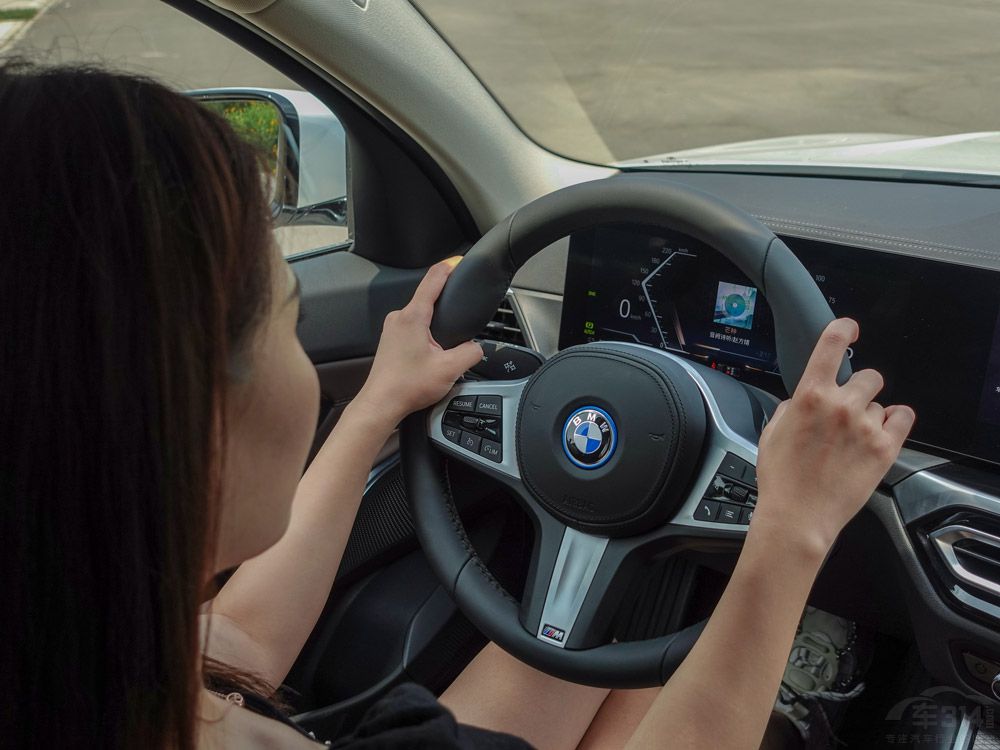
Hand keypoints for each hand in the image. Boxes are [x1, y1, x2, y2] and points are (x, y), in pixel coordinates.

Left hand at [351, 258, 482, 430]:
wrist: (381, 404)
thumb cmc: (406, 387)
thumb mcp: (450, 369)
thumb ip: (471, 353)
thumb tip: (477, 348)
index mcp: (413, 317)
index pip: (433, 279)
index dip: (448, 267)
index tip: (458, 261)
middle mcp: (399, 318)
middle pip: (427, 298)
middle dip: (445, 304)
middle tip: (461, 313)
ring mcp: (391, 329)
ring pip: (420, 316)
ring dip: (435, 324)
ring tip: (447, 342)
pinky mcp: (390, 341)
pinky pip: (412, 327)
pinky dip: (425, 334)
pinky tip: (432, 352)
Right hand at [751, 318, 914, 558]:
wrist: (798, 516)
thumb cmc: (782, 479)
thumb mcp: (772, 432)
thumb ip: (792, 407)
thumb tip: (805, 399)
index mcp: (809, 396)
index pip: (832, 344)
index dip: (844, 329)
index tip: (849, 329)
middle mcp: (841, 405)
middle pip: (868, 375)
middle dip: (859, 389)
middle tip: (846, 412)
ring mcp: (866, 426)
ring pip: (880, 403)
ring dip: (870, 414)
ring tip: (853, 440)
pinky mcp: (886, 448)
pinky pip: (903, 417)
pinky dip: (894, 423)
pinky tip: (878, 435)